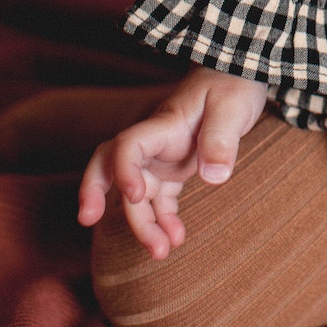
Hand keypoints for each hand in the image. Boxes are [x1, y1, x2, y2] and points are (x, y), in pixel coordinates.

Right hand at [77, 66, 267, 258]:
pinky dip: (162, 220)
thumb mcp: (234, 107)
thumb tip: (213, 177)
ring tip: (160, 252)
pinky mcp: (175, 168)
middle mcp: (155, 142)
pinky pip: (159, 199)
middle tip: (88, 220)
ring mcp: (162, 157)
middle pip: (110, 165)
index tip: (134, 195)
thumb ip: (223, 139)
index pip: (128, 145)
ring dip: (141, 223)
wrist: (237, 74)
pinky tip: (176, 239)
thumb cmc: (233, 85)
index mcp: (163, 124)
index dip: (122, 170)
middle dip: (95, 192)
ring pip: (135, 192)